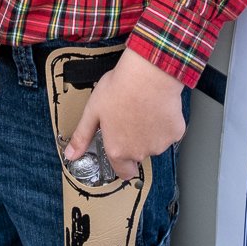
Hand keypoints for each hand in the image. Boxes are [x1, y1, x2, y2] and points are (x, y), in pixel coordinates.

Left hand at [64, 48, 185, 180]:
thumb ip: (82, 136)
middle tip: (129, 117)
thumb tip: (71, 154)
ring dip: (150, 132)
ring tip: (142, 108)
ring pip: (154, 143)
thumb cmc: (121, 88)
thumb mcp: (93, 110)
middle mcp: (139, 152)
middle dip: (134, 141)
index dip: (121, 162)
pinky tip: (157, 106)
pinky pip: (170, 132)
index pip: (122, 172)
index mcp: (118, 150)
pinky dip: (165, 123)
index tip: (121, 149)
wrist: (148, 73)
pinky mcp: (175, 132)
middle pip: (137, 154)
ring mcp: (160, 144)